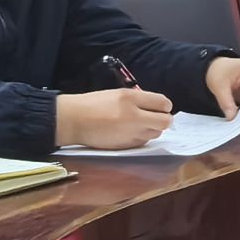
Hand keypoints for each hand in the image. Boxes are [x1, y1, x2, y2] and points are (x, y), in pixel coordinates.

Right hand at [56, 88, 173, 148]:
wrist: (74, 120)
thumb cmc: (94, 104)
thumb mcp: (118, 94)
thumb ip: (139, 100)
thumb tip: (159, 107)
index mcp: (130, 98)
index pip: (163, 102)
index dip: (165, 106)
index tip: (162, 107)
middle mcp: (133, 116)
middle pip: (165, 121)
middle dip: (165, 119)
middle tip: (158, 117)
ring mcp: (130, 133)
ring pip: (156, 133)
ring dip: (153, 129)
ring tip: (141, 124)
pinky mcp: (125, 146)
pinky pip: (143, 142)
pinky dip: (142, 137)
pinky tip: (131, 132)